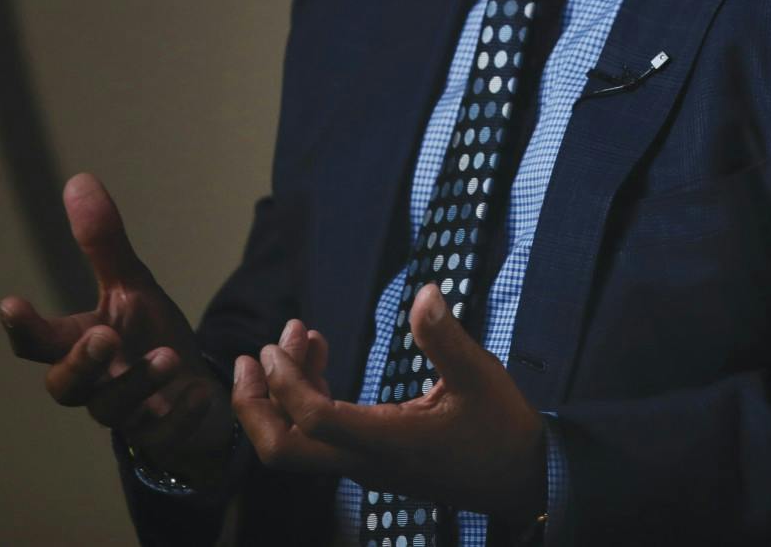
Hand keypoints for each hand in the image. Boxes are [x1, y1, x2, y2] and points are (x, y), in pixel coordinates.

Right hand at [0, 173, 233, 481]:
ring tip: (167, 355)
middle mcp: (94, 383)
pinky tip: (196, 393)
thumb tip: (79, 179)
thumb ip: (104, 244)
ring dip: (138, 382)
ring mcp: (125, 414)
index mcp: (81, 344)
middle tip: (103, 335)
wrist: (194, 386)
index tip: (12, 303)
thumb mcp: (132, 287)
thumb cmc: (149, 336)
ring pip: (112, 412)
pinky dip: (179, 412)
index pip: (39, 342)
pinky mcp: (161, 434)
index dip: (23, 327)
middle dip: (80, 362)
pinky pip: (163, 433)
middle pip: (65, 386)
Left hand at [233, 282, 546, 526]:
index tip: (276, 346)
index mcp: (389, 441)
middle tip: (251, 356)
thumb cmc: (501, 428)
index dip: (286, 385)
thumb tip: (425, 292)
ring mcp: (364, 463)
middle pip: (283, 452)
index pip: (315, 423)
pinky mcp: (370, 457)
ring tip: (293, 337)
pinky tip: (319, 357)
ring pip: (296, 445)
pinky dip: (308, 395)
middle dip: (254, 406)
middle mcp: (366, 459)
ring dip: (282, 394)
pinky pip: (320, 434)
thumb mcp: (480, 376)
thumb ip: (446, 337)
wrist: (519, 479)